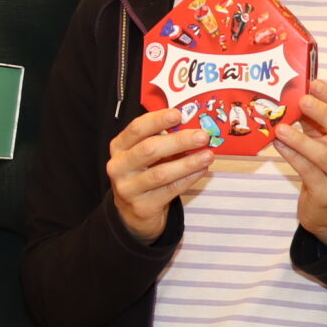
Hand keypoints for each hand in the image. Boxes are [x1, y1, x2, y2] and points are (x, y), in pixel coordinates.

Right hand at [107, 108, 215, 242]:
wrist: (132, 212)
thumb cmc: (143, 174)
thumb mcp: (144, 154)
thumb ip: (161, 140)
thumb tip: (192, 127)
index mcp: (119, 147)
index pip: (136, 129)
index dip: (157, 120)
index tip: (178, 114)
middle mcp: (119, 166)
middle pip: (149, 149)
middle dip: (178, 141)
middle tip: (202, 136)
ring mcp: (128, 188)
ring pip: (161, 173)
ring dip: (188, 163)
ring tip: (208, 155)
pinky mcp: (142, 206)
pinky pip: (170, 190)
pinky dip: (188, 179)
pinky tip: (201, 170)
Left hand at [274, 80, 326, 246]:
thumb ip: (317, 123)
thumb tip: (297, 95)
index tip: (313, 83)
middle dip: (323, 112)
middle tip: (301, 99)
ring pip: (325, 155)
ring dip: (301, 138)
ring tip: (281, 126)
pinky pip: (308, 171)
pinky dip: (292, 156)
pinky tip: (278, 144)